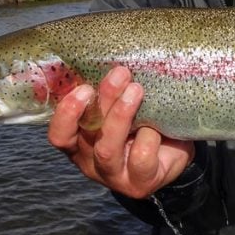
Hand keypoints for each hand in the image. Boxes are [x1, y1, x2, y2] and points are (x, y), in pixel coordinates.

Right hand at [47, 66, 194, 198]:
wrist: (175, 152)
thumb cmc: (142, 122)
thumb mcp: (122, 107)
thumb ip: (110, 93)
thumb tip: (109, 52)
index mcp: (80, 141)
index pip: (59, 134)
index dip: (66, 113)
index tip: (84, 87)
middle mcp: (91, 160)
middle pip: (86, 134)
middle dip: (102, 101)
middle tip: (121, 74)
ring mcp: (114, 175)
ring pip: (107, 149)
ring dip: (121, 116)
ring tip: (137, 90)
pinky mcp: (139, 183)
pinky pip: (140, 158)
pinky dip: (149, 137)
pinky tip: (157, 126)